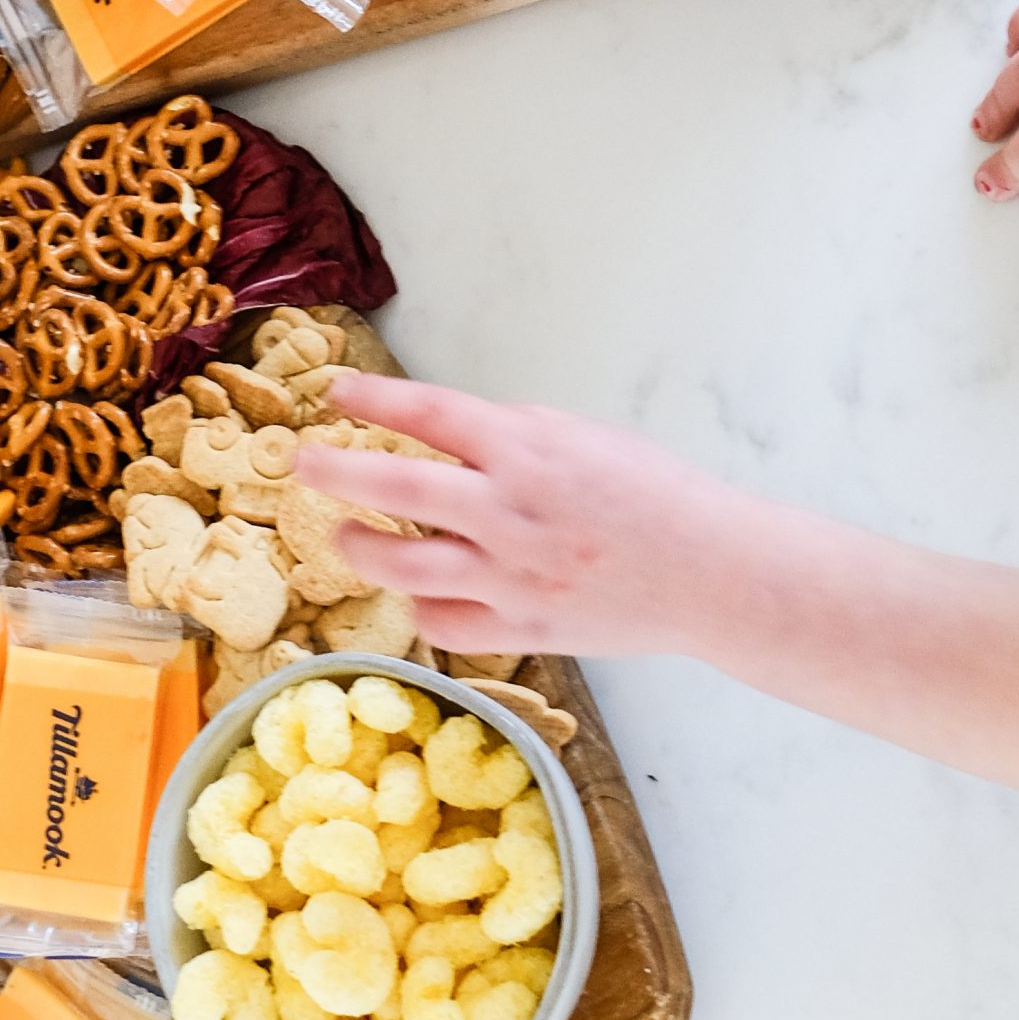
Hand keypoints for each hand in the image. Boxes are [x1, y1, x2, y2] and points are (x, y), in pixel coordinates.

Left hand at [293, 370, 748, 660]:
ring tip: (343, 533)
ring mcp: (513, 575)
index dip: (375, 400)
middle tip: (303, 462)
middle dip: (337, 471)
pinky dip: (421, 603)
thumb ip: (511, 437)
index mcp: (530, 450)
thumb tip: (443, 434)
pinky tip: (418, 587)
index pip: (432, 414)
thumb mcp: (583, 439)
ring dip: (359, 546)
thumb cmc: (654, 496)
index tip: (337, 392)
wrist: (714, 572)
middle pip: (398, 488)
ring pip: (403, 564)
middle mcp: (512, 511)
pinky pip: (442, 620)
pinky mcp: (522, 627)